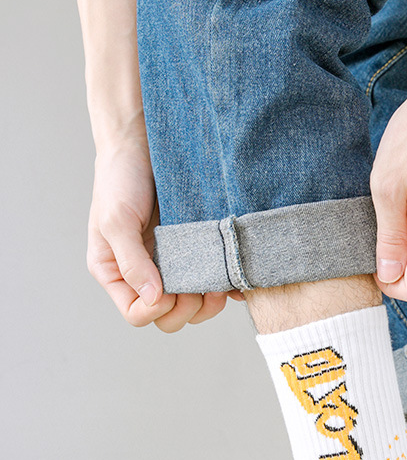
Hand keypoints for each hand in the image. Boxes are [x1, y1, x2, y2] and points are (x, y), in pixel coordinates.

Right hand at [87, 135, 242, 330]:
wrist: (143, 143)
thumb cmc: (120, 180)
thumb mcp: (116, 220)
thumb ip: (131, 261)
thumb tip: (153, 297)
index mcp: (116, 273)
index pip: (137, 313)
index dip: (156, 309)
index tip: (170, 289)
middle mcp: (146, 273)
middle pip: (169, 316)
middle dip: (187, 308)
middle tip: (202, 288)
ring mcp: (174, 261)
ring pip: (195, 302)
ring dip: (209, 299)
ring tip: (220, 281)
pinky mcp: (198, 247)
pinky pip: (214, 277)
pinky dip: (227, 282)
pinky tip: (236, 275)